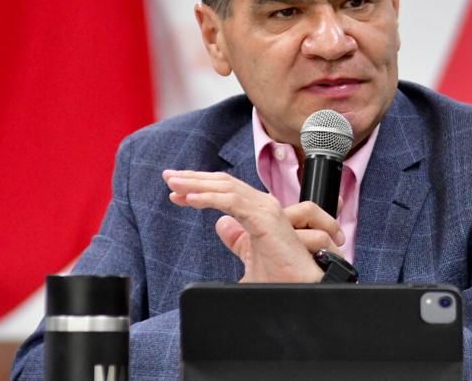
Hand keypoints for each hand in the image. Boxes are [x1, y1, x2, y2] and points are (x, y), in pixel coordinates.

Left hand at [163, 170, 340, 282]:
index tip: (175, 193)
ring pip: (226, 187)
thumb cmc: (285, 279)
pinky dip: (210, 197)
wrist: (303, 293)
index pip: (226, 191)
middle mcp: (264, 206)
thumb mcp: (252, 258)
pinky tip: (191, 199)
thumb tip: (222, 227)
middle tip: (168, 177)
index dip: (200, 188)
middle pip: (224, 183)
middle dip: (194, 179)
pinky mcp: (266, 218)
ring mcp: (266, 209)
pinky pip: (233, 202)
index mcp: (259, 213)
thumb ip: (239, 241)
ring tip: (173, 183)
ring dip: (196, 184)